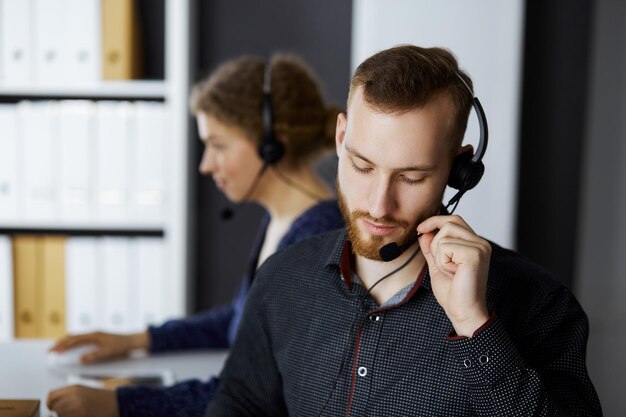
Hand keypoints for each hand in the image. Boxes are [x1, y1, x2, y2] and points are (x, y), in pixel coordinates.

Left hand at [47, 385, 118, 416]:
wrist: (114, 403)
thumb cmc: (99, 397)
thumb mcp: (82, 390)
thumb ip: (67, 394)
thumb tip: (53, 403)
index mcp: (74, 389)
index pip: (51, 396)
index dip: (50, 403)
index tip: (52, 407)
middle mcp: (74, 397)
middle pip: (54, 407)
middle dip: (57, 411)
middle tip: (65, 412)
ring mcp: (77, 408)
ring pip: (60, 415)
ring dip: (63, 416)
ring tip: (74, 414)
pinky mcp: (81, 416)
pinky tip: (78, 415)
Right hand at [50, 331, 149, 362]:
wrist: (131, 341)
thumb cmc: (120, 346)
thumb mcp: (107, 353)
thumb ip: (94, 356)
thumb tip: (80, 359)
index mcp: (93, 335)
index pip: (74, 340)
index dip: (63, 346)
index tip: (53, 351)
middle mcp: (93, 333)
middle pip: (73, 336)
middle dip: (60, 343)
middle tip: (50, 350)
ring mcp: (95, 335)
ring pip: (76, 336)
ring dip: (66, 341)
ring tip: (57, 347)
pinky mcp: (97, 337)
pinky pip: (82, 338)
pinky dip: (73, 341)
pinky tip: (71, 346)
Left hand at [417, 215, 490, 336]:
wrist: (463, 312)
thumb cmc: (453, 292)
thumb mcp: (437, 265)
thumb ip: (432, 248)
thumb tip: (425, 232)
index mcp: (475, 244)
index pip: (454, 220)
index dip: (435, 221)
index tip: (420, 229)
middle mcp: (481, 243)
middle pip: (449, 223)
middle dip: (435, 242)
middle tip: (439, 262)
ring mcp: (480, 247)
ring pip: (444, 234)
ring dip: (439, 254)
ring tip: (449, 271)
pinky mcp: (474, 254)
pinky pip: (445, 246)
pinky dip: (442, 261)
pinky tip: (453, 274)